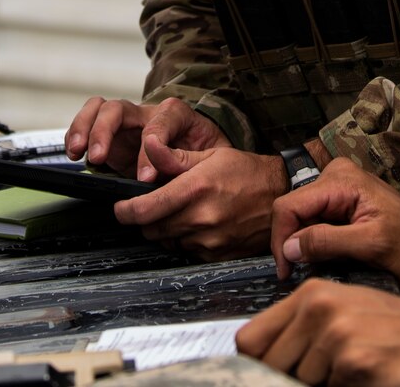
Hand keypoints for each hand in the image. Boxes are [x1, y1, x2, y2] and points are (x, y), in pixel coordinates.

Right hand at [64, 96, 226, 176]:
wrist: (203, 158)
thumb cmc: (207, 155)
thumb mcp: (210, 158)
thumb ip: (186, 162)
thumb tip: (158, 172)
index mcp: (176, 115)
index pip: (159, 122)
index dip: (150, 149)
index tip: (146, 178)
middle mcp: (146, 115)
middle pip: (119, 107)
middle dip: (104, 130)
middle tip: (98, 157)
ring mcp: (127, 125)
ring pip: (99, 110)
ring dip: (84, 128)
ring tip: (77, 152)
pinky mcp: (112, 140)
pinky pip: (88, 126)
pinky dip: (76, 135)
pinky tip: (74, 154)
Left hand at [113, 137, 287, 258]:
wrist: (279, 196)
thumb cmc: (245, 172)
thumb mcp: (211, 155)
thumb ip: (174, 157)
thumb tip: (147, 145)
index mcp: (195, 188)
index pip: (146, 208)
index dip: (126, 211)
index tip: (120, 208)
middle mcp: (201, 217)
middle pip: (152, 228)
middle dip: (146, 218)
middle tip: (153, 205)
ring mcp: (209, 240)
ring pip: (168, 241)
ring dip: (166, 229)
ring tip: (181, 211)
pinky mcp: (216, 254)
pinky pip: (187, 251)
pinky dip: (185, 239)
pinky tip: (197, 224)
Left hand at [236, 282, 399, 386]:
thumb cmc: (395, 325)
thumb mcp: (342, 310)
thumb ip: (299, 330)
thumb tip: (261, 362)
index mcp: (311, 295)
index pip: (250, 341)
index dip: (260, 363)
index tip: (272, 371)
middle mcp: (320, 312)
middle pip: (272, 368)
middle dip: (294, 378)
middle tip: (329, 372)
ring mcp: (338, 339)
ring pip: (301, 384)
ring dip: (325, 385)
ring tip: (356, 371)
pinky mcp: (357, 366)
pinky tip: (371, 378)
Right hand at [270, 160, 399, 288]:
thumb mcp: (371, 246)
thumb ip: (329, 242)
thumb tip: (290, 247)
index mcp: (342, 180)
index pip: (290, 206)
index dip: (282, 239)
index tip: (286, 271)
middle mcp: (335, 176)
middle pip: (292, 211)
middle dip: (293, 243)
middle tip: (300, 274)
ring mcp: (336, 188)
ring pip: (300, 218)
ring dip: (303, 245)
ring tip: (319, 266)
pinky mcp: (338, 202)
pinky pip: (312, 221)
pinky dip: (314, 242)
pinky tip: (326, 257)